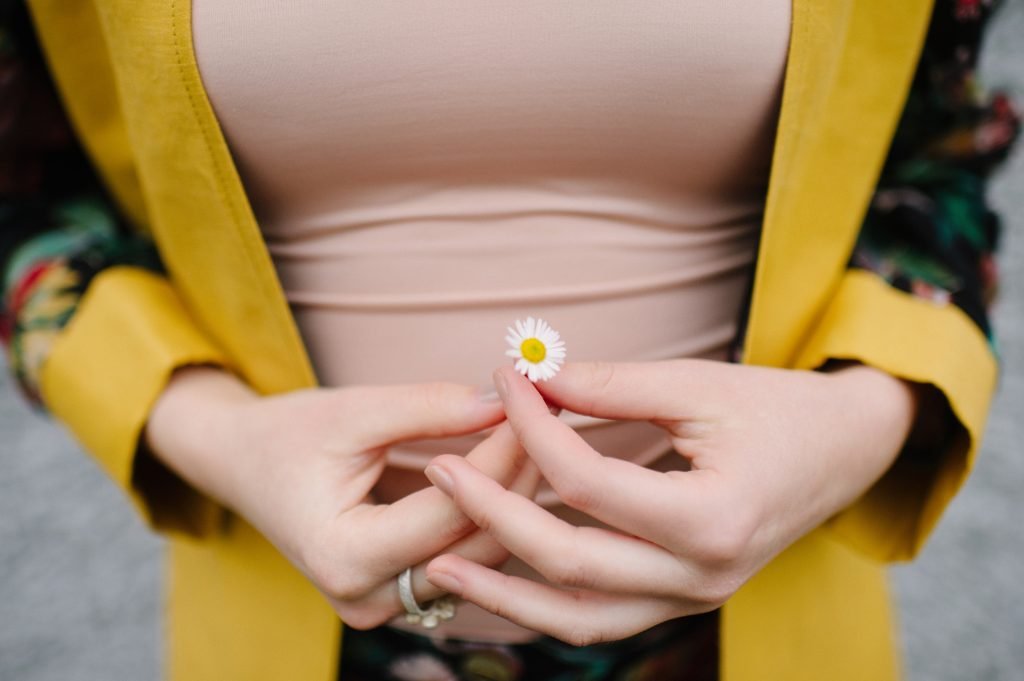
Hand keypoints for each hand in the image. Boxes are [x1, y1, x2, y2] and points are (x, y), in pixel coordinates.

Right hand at [144, 366, 539, 628]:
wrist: (242, 466)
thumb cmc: (287, 435)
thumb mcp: (354, 412)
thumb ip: (431, 407)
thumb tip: (508, 401)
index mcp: (344, 555)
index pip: (452, 505)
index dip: (502, 452)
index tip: (538, 403)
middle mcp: (365, 598)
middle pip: (474, 540)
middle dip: (518, 474)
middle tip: (554, 416)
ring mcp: (383, 607)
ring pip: (479, 557)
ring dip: (513, 498)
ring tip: (545, 438)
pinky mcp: (397, 596)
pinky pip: (464, 561)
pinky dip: (490, 516)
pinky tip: (516, 471)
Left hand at [422, 360, 917, 644]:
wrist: (844, 453)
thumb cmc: (777, 410)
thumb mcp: (698, 385)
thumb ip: (612, 385)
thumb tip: (532, 377)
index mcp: (713, 517)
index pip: (585, 479)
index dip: (532, 427)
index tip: (502, 381)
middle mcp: (702, 575)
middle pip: (568, 559)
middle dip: (491, 515)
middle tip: (438, 472)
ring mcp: (693, 599)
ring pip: (578, 618)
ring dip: (503, 593)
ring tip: (436, 566)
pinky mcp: (681, 600)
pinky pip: (600, 620)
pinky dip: (545, 602)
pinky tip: (498, 579)